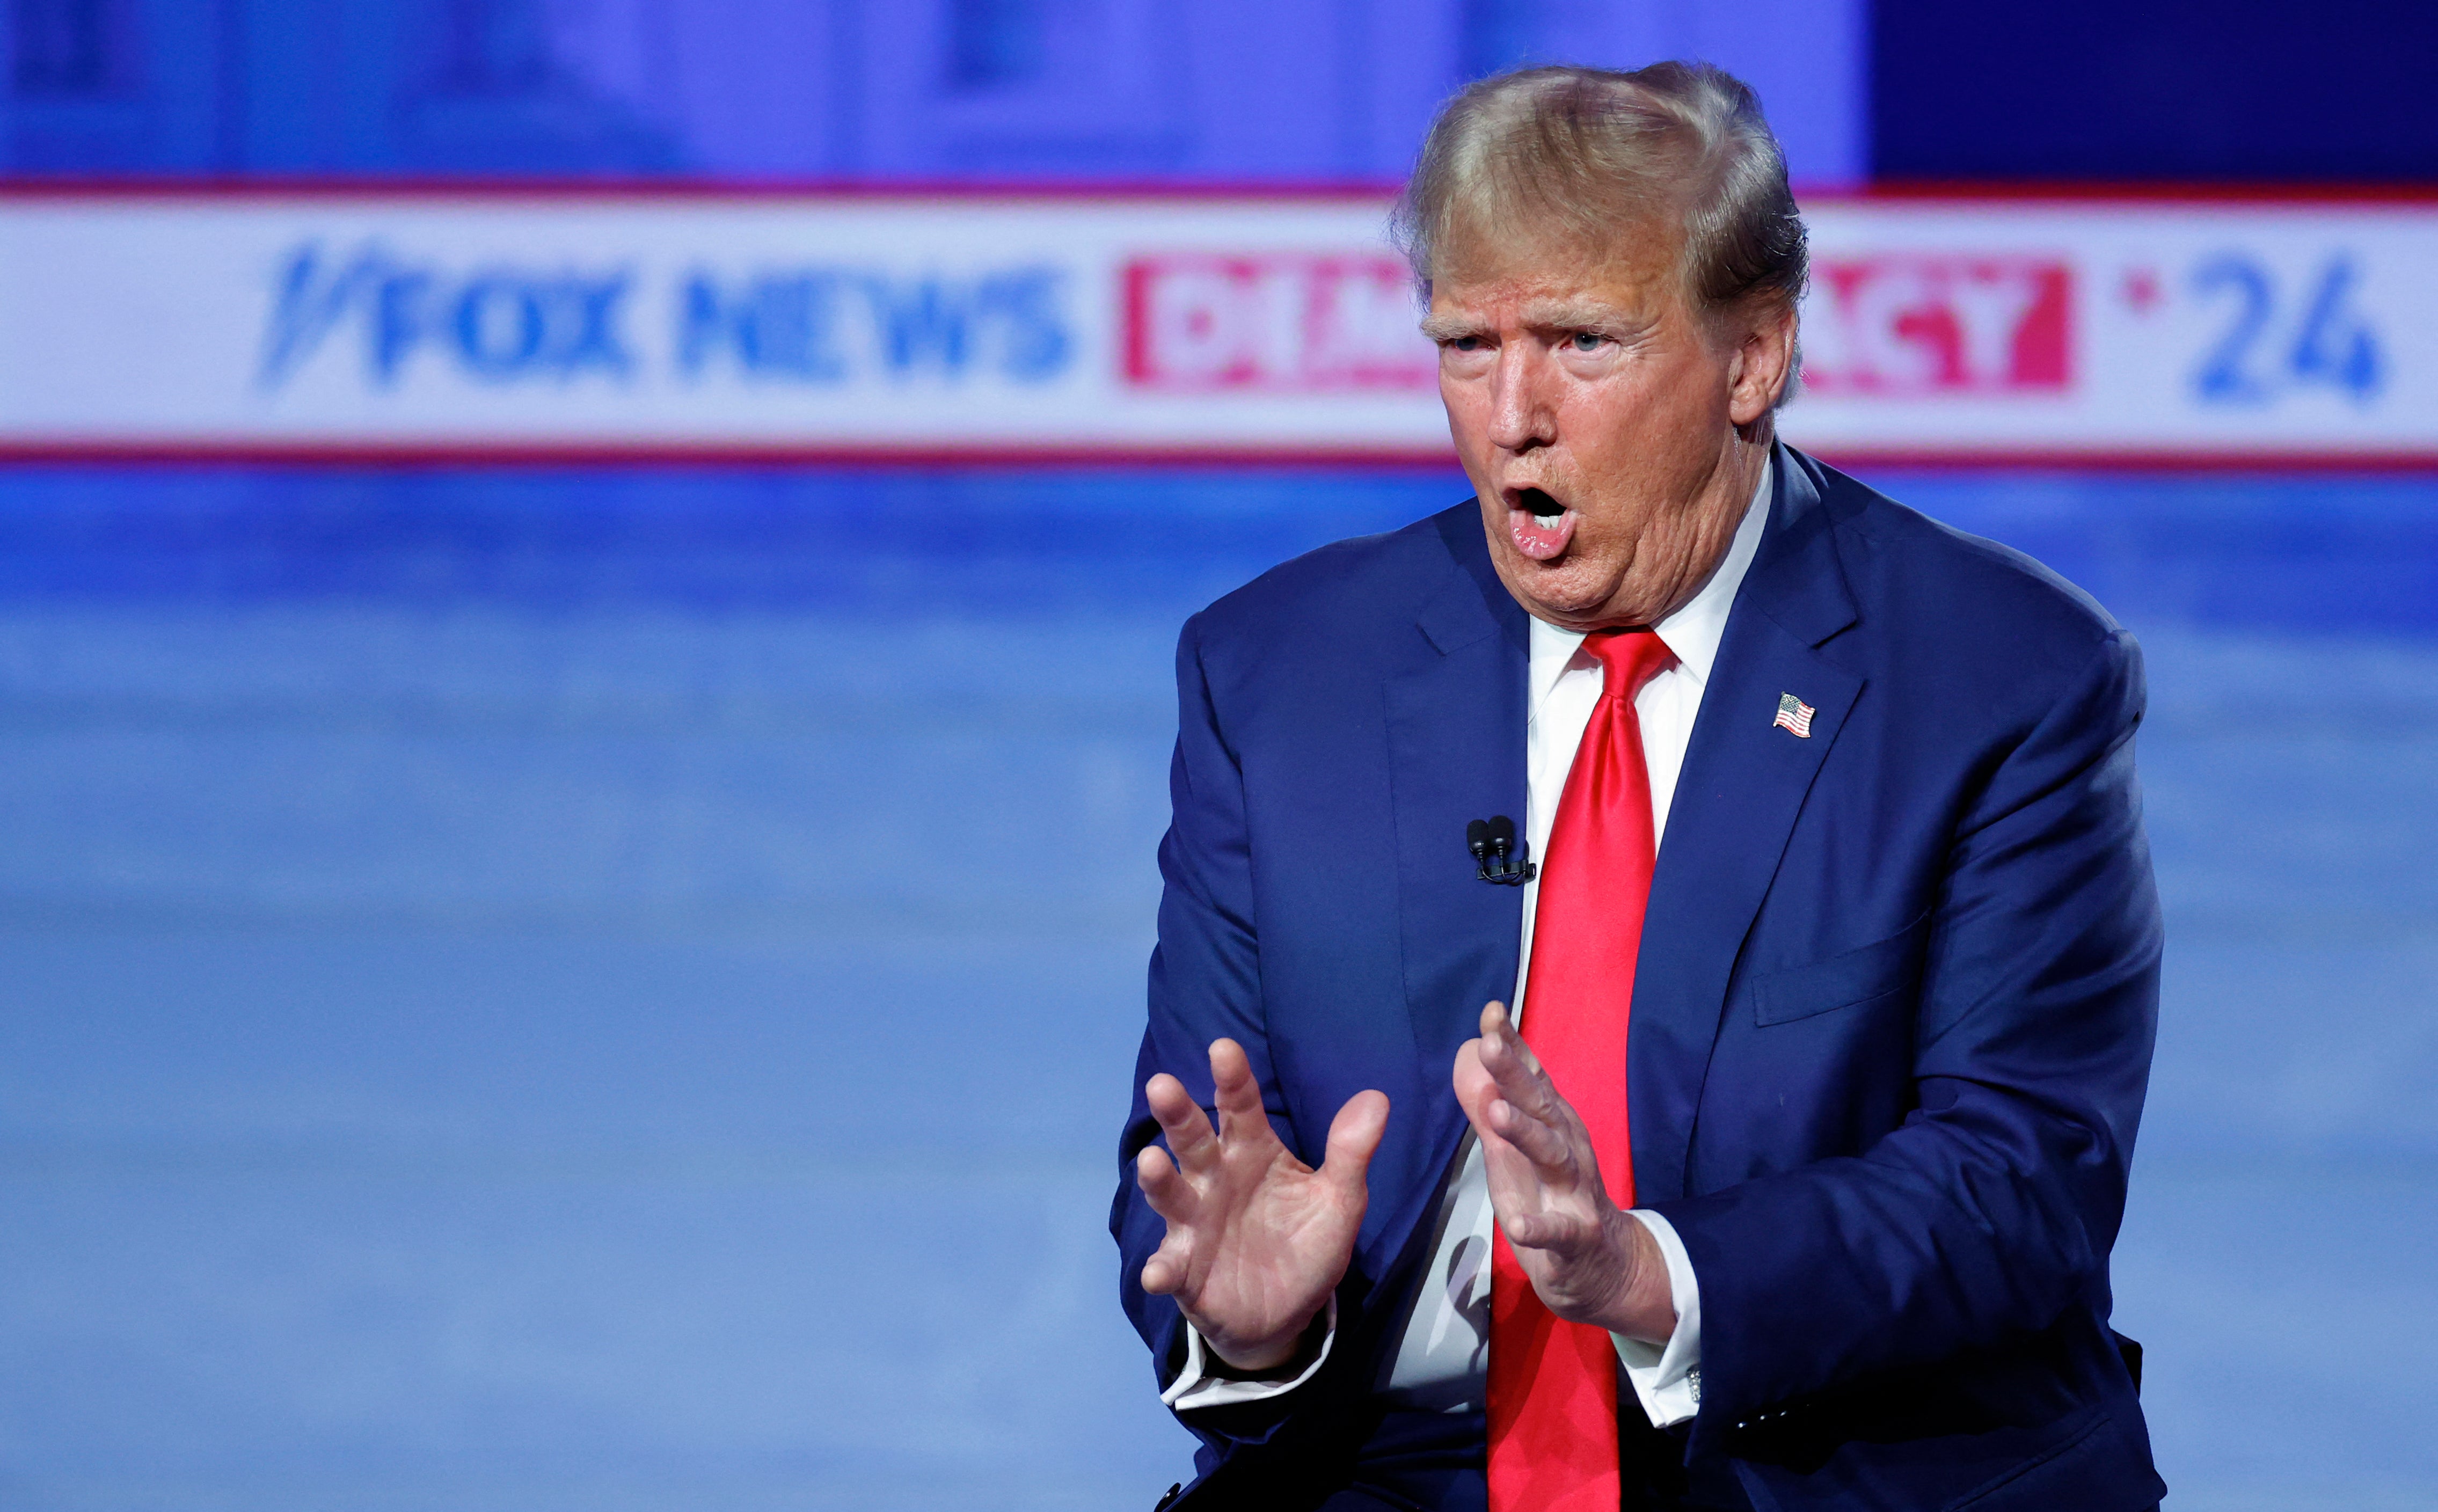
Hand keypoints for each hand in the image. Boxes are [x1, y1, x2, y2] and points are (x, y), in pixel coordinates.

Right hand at [1136, 1038, 1389, 1372]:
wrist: (1286, 1313)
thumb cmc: (1305, 1243)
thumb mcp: (1340, 1201)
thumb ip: (1351, 1152)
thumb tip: (1377, 1097)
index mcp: (1252, 1153)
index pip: (1242, 1109)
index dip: (1233, 1080)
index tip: (1223, 1048)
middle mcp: (1215, 1180)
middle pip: (1193, 1142)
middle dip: (1178, 1115)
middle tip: (1162, 1085)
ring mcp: (1195, 1224)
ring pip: (1173, 1195)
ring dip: (1159, 1179)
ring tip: (1151, 1161)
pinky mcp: (1186, 1270)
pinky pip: (1169, 1267)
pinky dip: (1160, 1269)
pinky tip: (1157, 1274)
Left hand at [1453, 1001, 1674, 1341]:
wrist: (1604, 1269)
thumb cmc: (1551, 1195)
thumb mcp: (1514, 1149)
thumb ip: (1488, 1102)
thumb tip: (1466, 1050)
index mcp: (1552, 1124)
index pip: (1531, 1077)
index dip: (1512, 1045)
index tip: (1490, 1012)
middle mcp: (1567, 1148)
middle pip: (1541, 1105)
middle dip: (1515, 1074)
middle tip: (1489, 1044)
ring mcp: (1574, 1193)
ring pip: (1553, 1156)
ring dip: (1526, 1134)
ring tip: (1498, 1115)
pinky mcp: (1575, 1238)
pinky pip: (1558, 1231)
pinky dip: (1539, 1226)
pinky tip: (1518, 1223)